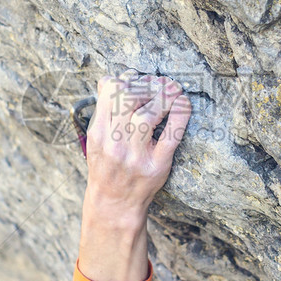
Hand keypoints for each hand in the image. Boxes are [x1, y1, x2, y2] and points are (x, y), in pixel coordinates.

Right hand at [85, 72, 191, 215]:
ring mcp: (136, 155)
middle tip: (159, 84)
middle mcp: (115, 143)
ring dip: (164, 96)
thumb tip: (117, 78)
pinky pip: (172, 136)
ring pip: (148, 115)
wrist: (114, 203)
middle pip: (128, 98)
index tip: (140, 79)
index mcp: (99, 132)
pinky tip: (183, 103)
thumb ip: (105, 109)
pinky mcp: (157, 165)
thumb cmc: (107, 165)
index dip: (129, 78)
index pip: (111, 89)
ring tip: (173, 90)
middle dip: (147, 84)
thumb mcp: (97, 137)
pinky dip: (181, 115)